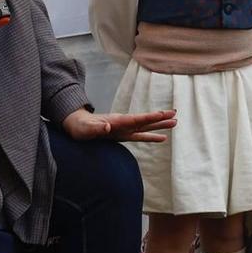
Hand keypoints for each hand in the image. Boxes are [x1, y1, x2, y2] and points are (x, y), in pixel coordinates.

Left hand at [62, 108, 176, 143]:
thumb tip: (107, 127)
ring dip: (159, 125)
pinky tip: (162, 138)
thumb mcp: (85, 130)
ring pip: (145, 127)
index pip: (136, 119)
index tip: (162, 114)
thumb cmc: (79, 127)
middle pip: (145, 120)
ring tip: (175, 123)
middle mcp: (123, 123)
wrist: (75, 124)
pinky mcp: (122, 135)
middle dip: (160, 118)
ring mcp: (124, 128)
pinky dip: (151, 136)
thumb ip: (96, 129)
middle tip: (176, 115)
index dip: (149, 117)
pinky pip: (140, 136)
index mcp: (116, 121)